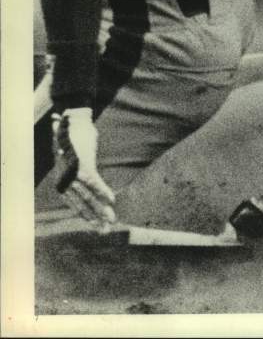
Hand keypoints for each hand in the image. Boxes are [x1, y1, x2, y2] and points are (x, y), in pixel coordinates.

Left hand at [53, 108, 116, 230]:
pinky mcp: (83, 166)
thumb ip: (66, 154)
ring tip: (112, 220)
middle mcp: (66, 180)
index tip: (95, 225)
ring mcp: (73, 174)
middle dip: (94, 219)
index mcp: (62, 179)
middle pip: (81, 204)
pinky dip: (103, 192)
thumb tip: (59, 134)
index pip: (73, 202)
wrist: (72, 120)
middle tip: (104, 232)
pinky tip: (113, 200)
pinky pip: (95, 183)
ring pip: (88, 197)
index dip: (85, 214)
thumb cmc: (70, 134)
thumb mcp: (67, 148)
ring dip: (101, 209)